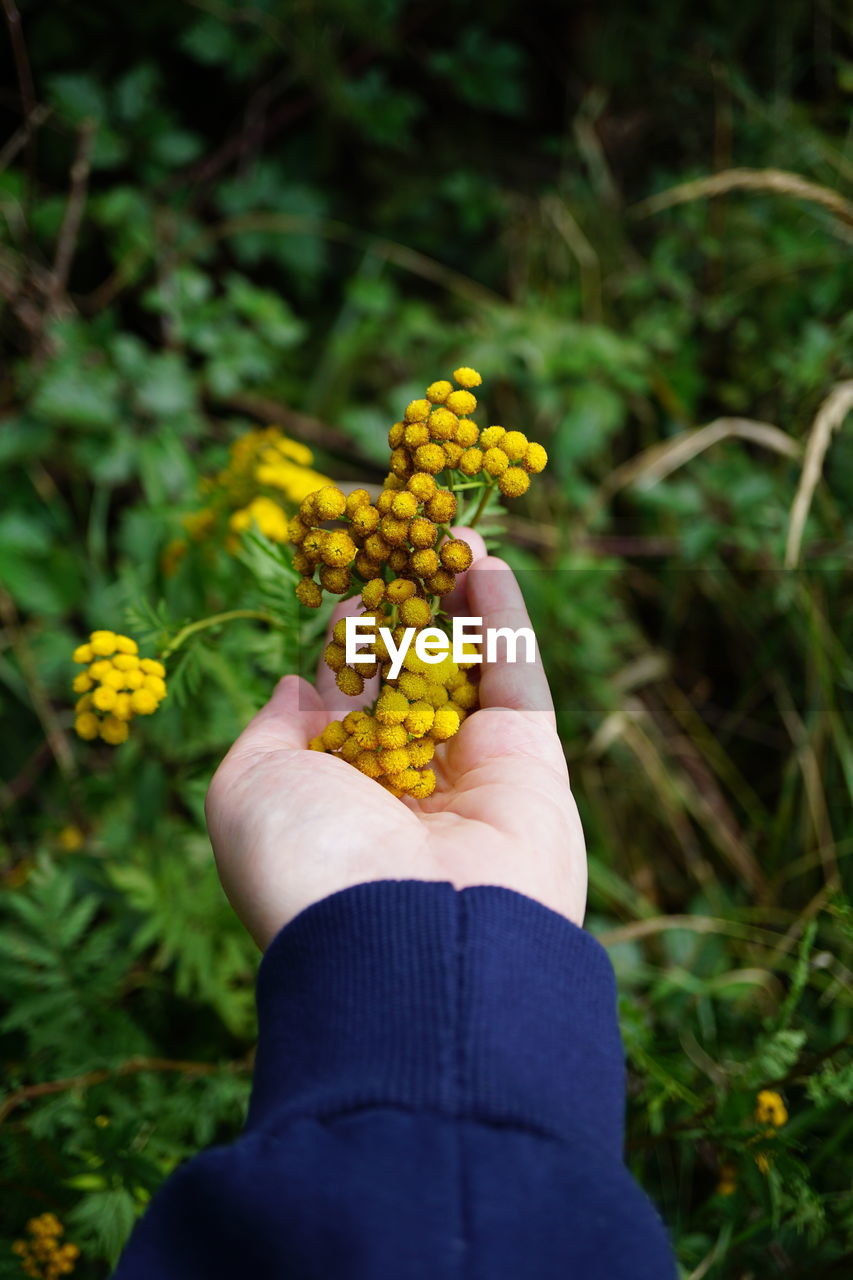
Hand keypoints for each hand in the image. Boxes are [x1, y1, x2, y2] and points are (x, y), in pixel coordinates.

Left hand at [205, 528, 586, 948]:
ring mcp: (473, 773)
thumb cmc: (307, 864)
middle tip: (396, 541)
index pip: (342, 699)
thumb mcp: (245, 791)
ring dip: (455, 598)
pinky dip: (503, 617)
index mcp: (338, 795)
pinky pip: (516, 675)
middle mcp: (406, 785)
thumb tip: (295, 685)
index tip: (338, 579)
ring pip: (465, 667)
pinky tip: (481, 559)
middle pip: (407, 675)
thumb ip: (268, 732)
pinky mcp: (531, 763)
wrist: (407, 942)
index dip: (341, 637)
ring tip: (443, 529)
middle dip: (401, 610)